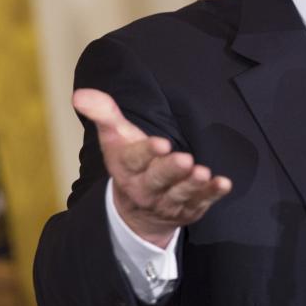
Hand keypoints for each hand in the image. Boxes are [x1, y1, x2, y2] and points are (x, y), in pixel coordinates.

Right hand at [73, 88, 231, 247]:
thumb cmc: (131, 164)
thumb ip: (105, 114)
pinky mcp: (188, 209)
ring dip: (192, 185)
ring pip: (180, 194)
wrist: (137, 211)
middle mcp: (145, 189)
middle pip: (157, 180)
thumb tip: (81, 94)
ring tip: (202, 173)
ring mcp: (168, 202)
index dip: (146, 152)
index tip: (161, 142)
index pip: (134, 160)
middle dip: (170, 170)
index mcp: (126, 169)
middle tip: (185, 159)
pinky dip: (212, 194)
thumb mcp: (117, 138)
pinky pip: (202, 203)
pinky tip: (224, 184)